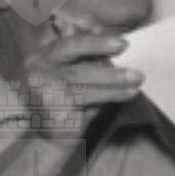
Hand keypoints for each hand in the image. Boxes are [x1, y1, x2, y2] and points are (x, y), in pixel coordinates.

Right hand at [20, 24, 142, 145]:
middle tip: (123, 44)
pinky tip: (129, 93)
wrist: (48, 141)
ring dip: (114, 75)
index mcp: (42, 54)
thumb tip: (113, 42)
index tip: (112, 34)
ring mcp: (41, 84)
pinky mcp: (52, 104)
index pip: (67, 37)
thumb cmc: (67, 106)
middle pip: (70, 47)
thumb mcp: (78, 79)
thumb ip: (89, 60)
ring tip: (138, 77)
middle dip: (97, 44)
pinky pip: (88, 94)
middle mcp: (36, 65)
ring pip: (83, 74)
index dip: (90, 35)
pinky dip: (113, 93)